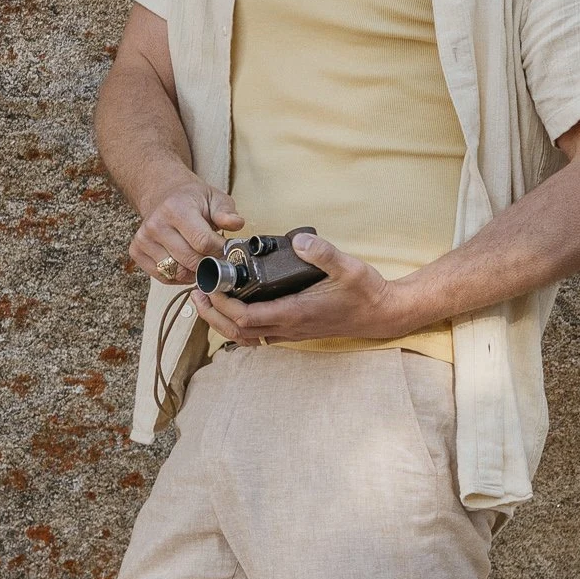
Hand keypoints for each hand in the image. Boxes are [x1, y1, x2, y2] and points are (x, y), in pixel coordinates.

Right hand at [129, 176, 241, 284]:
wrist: (163, 194)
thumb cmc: (192, 199)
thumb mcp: (214, 198)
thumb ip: (227, 212)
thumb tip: (236, 224)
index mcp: (176, 208)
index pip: (203, 242)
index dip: (220, 252)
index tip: (227, 251)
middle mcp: (156, 224)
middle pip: (190, 261)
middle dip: (209, 264)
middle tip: (216, 258)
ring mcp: (143, 239)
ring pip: (177, 272)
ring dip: (194, 272)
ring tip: (201, 259)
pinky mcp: (137, 251)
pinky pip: (163, 277)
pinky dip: (178, 276)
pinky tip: (185, 263)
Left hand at [193, 232, 408, 345]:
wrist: (382, 314)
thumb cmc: (365, 292)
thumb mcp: (348, 266)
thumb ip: (323, 253)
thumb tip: (299, 241)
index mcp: (295, 312)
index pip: (246, 317)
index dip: (222, 305)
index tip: (210, 286)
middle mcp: (289, 327)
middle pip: (237, 331)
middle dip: (212, 314)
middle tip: (197, 293)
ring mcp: (291, 332)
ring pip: (245, 337)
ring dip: (222, 323)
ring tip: (208, 301)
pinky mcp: (294, 331)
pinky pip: (258, 336)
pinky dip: (239, 326)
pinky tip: (234, 310)